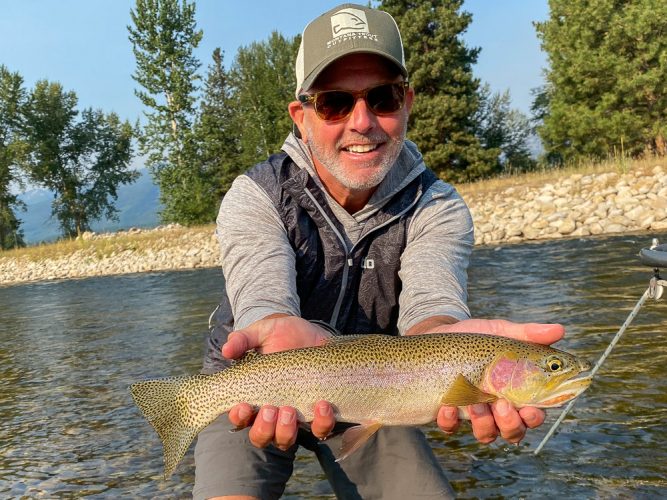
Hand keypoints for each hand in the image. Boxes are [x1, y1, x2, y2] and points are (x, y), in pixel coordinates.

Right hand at [222, 315, 336, 448]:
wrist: (313, 332)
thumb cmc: (282, 334)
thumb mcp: (262, 331)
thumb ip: (243, 339)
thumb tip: (226, 350)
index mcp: (254, 396)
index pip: (240, 418)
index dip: (238, 417)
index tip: (243, 406)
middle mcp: (272, 412)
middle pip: (261, 437)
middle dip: (264, 428)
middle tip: (271, 409)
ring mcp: (295, 415)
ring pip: (286, 439)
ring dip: (286, 431)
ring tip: (290, 410)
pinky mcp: (318, 412)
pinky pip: (320, 429)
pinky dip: (321, 422)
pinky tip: (322, 404)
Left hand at [429, 318, 563, 443]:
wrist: (440, 335)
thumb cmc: (476, 338)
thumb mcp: (500, 332)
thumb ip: (527, 334)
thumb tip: (560, 329)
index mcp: (516, 392)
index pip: (534, 414)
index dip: (535, 417)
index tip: (530, 409)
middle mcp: (498, 408)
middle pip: (514, 432)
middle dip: (511, 424)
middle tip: (502, 405)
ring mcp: (473, 413)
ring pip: (487, 435)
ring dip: (483, 424)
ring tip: (475, 403)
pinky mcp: (448, 413)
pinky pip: (451, 428)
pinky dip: (450, 421)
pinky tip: (448, 406)